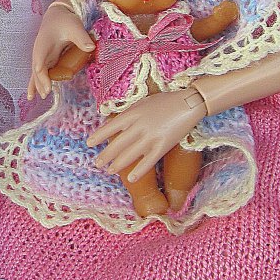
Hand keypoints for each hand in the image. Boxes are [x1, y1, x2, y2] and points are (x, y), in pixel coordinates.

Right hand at [28, 2, 95, 100]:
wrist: (58, 15)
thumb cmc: (65, 20)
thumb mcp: (74, 26)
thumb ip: (81, 37)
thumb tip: (91, 47)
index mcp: (44, 43)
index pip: (40, 59)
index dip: (41, 70)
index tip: (44, 80)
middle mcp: (40, 51)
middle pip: (37, 69)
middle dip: (40, 81)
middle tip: (46, 93)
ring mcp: (42, 56)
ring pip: (36, 73)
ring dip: (37, 84)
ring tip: (36, 97)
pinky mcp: (46, 60)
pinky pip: (40, 73)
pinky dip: (37, 83)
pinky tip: (32, 94)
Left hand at [86, 88, 206, 182]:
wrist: (189, 103)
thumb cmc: (166, 101)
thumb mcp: (144, 102)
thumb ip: (130, 113)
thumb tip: (114, 124)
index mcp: (133, 113)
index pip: (111, 126)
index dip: (99, 136)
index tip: (90, 143)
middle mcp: (139, 125)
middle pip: (118, 144)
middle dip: (106, 155)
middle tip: (97, 163)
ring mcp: (151, 136)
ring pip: (130, 154)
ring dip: (118, 164)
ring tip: (109, 170)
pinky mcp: (163, 145)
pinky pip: (148, 161)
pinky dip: (139, 171)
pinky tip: (131, 178)